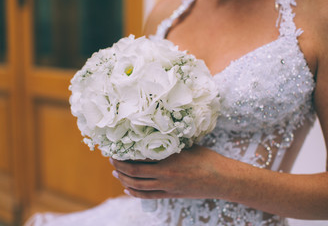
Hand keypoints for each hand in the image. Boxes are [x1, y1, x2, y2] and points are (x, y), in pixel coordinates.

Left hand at [109, 145, 228, 198]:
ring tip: (116, 174)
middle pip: (134, 174)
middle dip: (119, 168)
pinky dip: (135, 193)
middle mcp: (165, 176)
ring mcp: (167, 188)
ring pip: (138, 187)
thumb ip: (169, 145)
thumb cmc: (206, 158)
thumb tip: (154, 136)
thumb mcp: (186, 146)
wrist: (221, 178)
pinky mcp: (171, 195)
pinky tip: (127, 190)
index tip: (116, 150)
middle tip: (112, 160)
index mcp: (168, 160)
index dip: (123, 156)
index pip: (138, 160)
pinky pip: (148, 196)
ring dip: (124, 180)